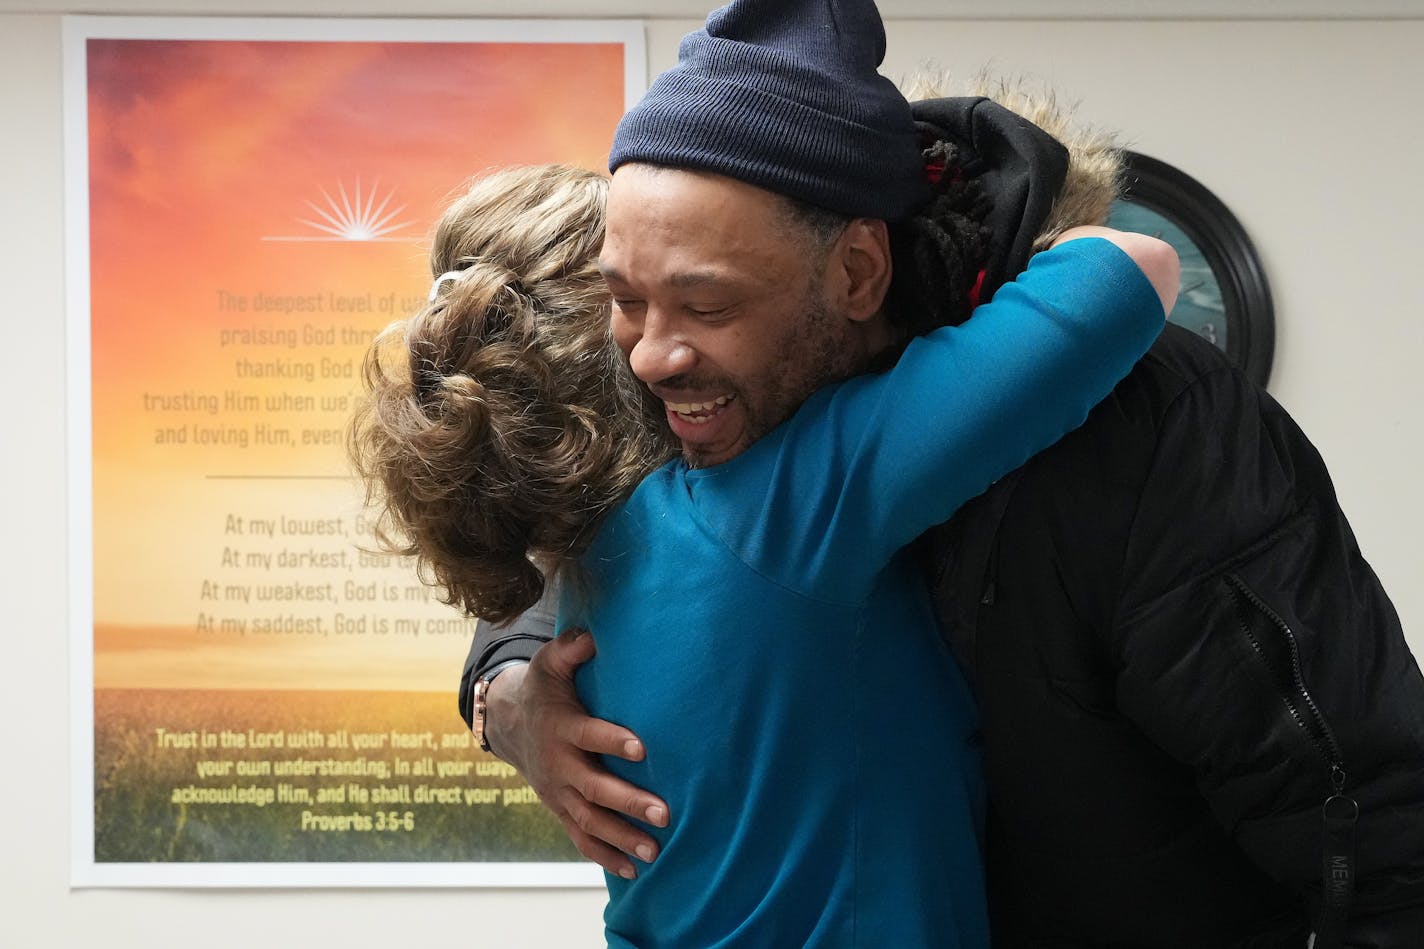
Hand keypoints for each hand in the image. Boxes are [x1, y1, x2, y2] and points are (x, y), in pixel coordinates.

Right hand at [484, 626, 668, 878]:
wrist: (509, 722)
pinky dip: (603, 856)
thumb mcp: (550, 662)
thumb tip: (594, 635)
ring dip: (621, 837)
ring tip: (655, 850)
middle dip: (628, 802)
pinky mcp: (560, 808)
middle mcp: (559, 764)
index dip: (613, 740)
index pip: (589, 735)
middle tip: (664, 813)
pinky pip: (580, 838)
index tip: (643, 748)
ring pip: (589, 820)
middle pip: (593, 787)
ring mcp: (558, 791)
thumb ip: (571, 648)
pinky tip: (632, 870)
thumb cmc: (543, 688)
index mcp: (562, 727)